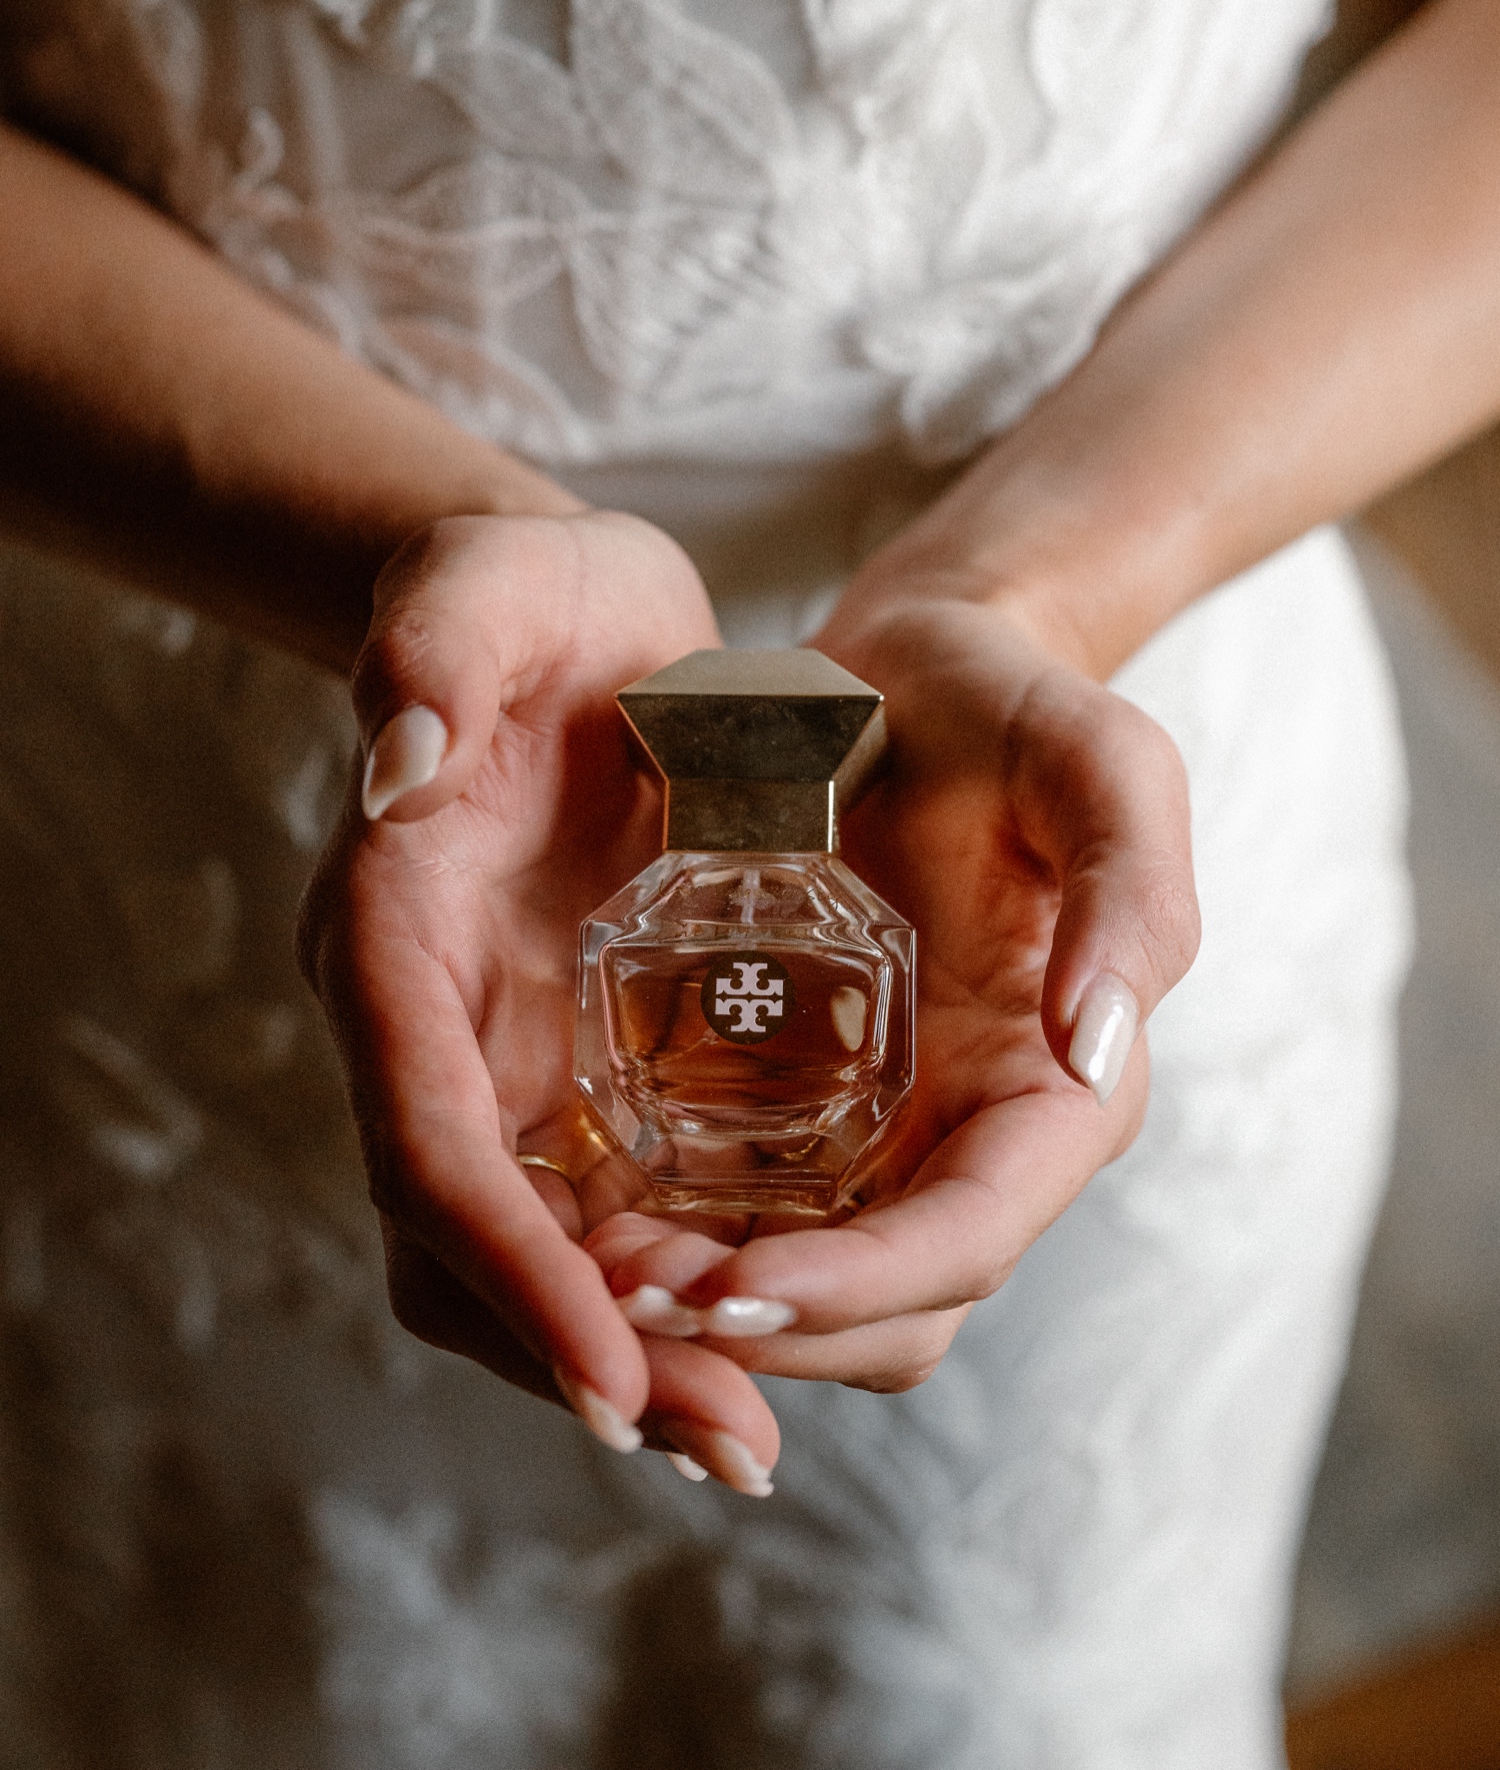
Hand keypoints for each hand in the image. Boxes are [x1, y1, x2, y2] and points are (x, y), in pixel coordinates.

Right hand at [297, 510, 780, 1493]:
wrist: (570, 621)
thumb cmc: (525, 598)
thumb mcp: (488, 581)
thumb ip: (429, 643)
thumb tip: (391, 762)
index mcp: (393, 933)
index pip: (428, 1133)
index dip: (506, 1261)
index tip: (610, 1364)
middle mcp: (433, 1023)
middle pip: (474, 1240)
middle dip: (583, 1352)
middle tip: (720, 1443)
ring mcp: (501, 1053)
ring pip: (536, 1253)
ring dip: (638, 1354)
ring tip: (750, 1435)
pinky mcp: (574, 1058)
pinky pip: (602, 1209)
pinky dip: (669, 1287)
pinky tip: (771, 1332)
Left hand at [585, 587, 1199, 1392]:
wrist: (907, 673)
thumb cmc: (1010, 705)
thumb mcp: (1097, 759)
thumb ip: (1132, 888)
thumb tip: (1098, 1045)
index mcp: (1060, 1088)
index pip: (974, 1233)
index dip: (865, 1285)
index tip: (742, 1290)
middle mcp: (975, 1136)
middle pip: (889, 1307)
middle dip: (767, 1326)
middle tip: (624, 1295)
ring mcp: (886, 1131)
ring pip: (809, 1289)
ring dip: (707, 1311)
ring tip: (590, 1270)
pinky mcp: (803, 1104)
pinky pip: (743, 1212)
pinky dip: (676, 1241)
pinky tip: (583, 1214)